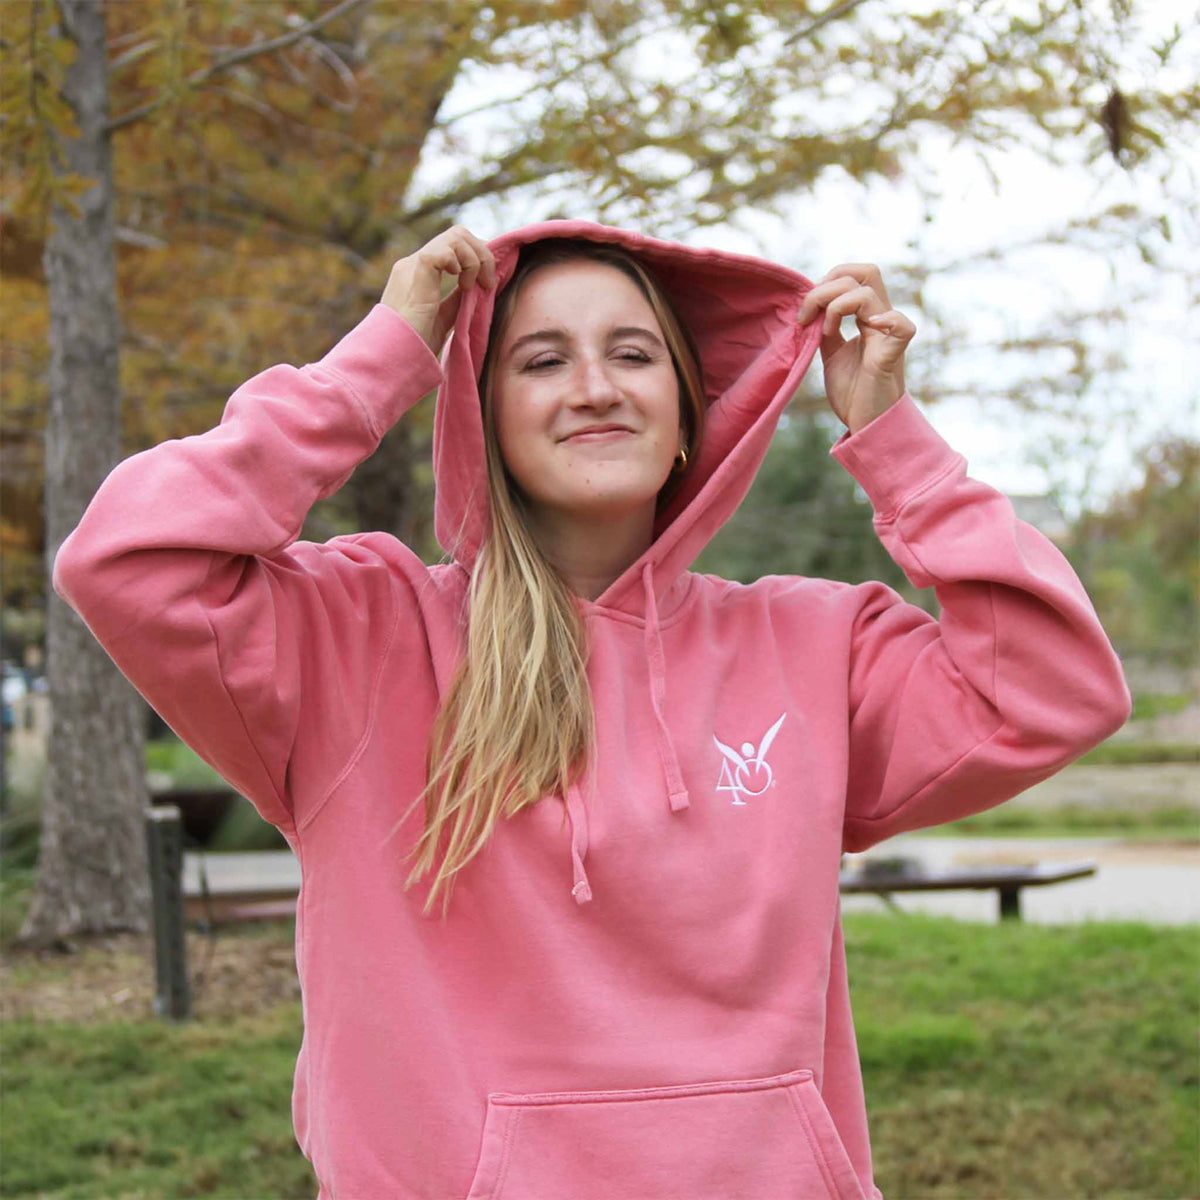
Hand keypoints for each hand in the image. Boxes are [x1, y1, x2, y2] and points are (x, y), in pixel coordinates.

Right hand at [381, 225, 496, 355]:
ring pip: (456, 236)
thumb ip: (456, 300)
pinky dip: (464, 263)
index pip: (452, 247)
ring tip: (474, 286)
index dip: (476, 258)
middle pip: (458, 235)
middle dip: (482, 253)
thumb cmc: (415, 344)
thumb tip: (477, 287)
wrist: (394, 355)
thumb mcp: (442, 318)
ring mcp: (414, 263)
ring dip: (476, 258)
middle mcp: (415, 263)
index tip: (487, 282)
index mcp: (418, 274)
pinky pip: (447, 248)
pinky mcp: (417, 268)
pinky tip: (463, 285)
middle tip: (487, 283)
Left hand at [797, 264, 915, 434]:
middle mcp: (880, 319)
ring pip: (869, 294)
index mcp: (866, 316)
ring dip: (836, 306)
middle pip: (865, 272)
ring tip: (825, 333)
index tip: (806, 309)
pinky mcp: (892, 354)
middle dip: (828, 285)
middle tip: (809, 313)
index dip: (828, 280)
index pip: (855, 275)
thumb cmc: (852, 391)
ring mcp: (888, 334)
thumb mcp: (830, 353)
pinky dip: (885, 320)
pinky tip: (864, 329)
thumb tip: (811, 307)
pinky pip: (902, 325)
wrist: (864, 423)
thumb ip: (825, 328)